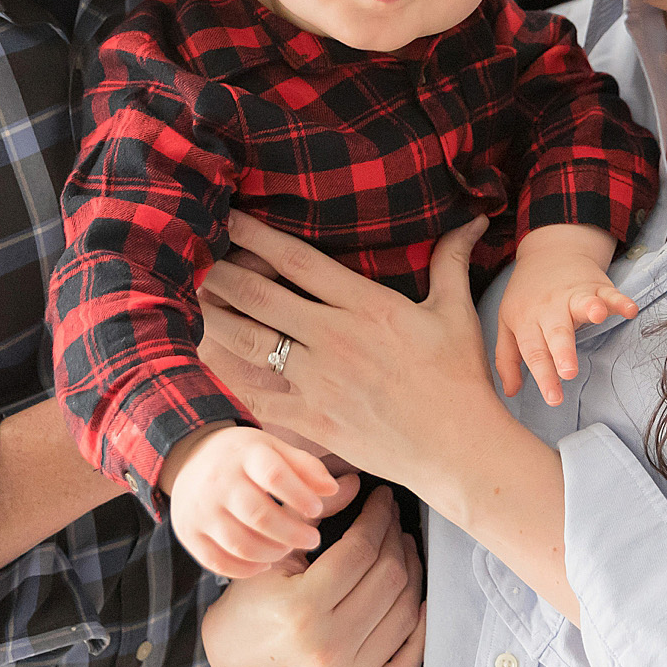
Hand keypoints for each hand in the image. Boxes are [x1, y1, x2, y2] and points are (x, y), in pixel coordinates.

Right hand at [159, 423, 343, 578]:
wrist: (190, 458)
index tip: (317, 509)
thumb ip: (306, 467)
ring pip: (239, 543)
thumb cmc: (245, 458)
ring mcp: (200, 509)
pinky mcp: (188, 533)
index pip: (274, 475)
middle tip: (312, 540)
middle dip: (292, 533)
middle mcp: (218, 481)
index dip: (299, 495)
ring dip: (271, 552)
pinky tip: (264, 562)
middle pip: (258, 514)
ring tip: (288, 549)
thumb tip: (334, 489)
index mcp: (244, 454)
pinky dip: (245, 569)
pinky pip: (218, 561)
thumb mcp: (274, 449)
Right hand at [200, 484, 425, 666]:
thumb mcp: (271, 554)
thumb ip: (311, 517)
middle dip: (395, 539)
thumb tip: (357, 483)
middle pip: (388, 580)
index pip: (361, 551)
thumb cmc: (250, 602)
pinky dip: (418, 632)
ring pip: (403, 616)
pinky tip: (415, 602)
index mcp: (301, 610)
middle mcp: (325, 652)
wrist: (232, 661)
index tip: (382, 500)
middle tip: (392, 521)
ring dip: (411, 575)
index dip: (378, 518)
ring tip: (402, 551)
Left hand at [201, 210, 510, 496]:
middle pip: (260, 296)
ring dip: (214, 318)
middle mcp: (335, 338)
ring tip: (192, 301)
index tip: (232, 220)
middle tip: (197, 258)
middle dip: (222, 274)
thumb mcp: (457, 312)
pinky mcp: (311, 421)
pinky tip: (207, 358)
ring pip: (248, 342)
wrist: (458, 449)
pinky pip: (255, 394)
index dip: (257, 236)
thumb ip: (452, 260)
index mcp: (367, 305)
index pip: (298, 261)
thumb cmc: (459, 379)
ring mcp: (319, 382)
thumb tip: (474, 218)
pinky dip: (226, 375)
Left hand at [493, 229, 636, 405]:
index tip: (554, 399)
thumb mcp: (508, 324)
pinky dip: (621, 300)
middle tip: (568, 372)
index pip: (534, 352)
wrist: (548, 253)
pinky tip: (630, 309)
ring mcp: (573, 295)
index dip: (544, 377)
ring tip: (599, 316)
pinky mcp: (596, 286)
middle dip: (563, 351)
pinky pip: (610, 293)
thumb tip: (511, 392)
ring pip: (582, 304)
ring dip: (591, 309)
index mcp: (527, 321)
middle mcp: (549, 308)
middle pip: (557, 332)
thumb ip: (508, 359)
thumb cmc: (527, 297)